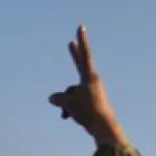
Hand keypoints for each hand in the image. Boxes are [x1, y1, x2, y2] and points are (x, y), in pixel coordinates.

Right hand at [48, 25, 124, 146]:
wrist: (103, 127)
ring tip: (66, 114)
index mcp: (89, 77)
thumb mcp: (69, 103)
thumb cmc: (88, 112)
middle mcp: (91, 81)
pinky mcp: (91, 102)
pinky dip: (70, 108)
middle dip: (73, 57)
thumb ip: (59, 98)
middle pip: (79, 66)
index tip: (80, 27)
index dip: (81, 41)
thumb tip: (53, 98)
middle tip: (71, 44)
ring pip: (72, 92)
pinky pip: (75, 101)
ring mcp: (92, 91)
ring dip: (66, 103)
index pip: (84, 55)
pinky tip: (68, 117)